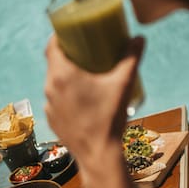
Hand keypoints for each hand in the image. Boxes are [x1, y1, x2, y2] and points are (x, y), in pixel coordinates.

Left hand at [44, 34, 144, 166]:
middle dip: (66, 54)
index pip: (52, 46)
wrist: (99, 155)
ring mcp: (49, 105)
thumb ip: (131, 58)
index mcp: (62, 75)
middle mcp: (50, 88)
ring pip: (53, 82)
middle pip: (53, 63)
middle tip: (83, 49)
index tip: (70, 32)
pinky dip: (64, 93)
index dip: (59, 36)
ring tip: (82, 72)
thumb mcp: (123, 84)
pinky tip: (79, 96)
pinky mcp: (52, 119)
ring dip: (64, 75)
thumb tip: (139, 38)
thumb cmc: (109, 117)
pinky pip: (55, 99)